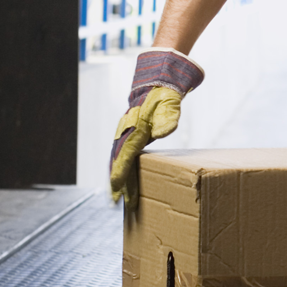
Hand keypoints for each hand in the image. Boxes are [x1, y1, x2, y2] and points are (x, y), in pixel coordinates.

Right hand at [110, 49, 204, 206]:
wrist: (155, 84)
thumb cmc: (163, 95)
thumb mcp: (169, 103)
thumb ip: (167, 117)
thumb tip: (162, 132)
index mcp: (135, 129)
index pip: (125, 155)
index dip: (120, 173)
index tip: (116, 189)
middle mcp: (127, 134)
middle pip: (118, 162)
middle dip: (118, 182)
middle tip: (117, 202)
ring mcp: (126, 135)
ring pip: (118, 161)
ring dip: (119, 179)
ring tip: (119, 198)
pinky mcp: (130, 138)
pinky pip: (123, 157)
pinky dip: (122, 171)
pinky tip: (126, 182)